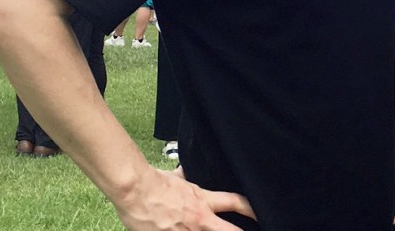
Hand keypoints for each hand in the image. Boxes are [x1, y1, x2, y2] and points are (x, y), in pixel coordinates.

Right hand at [115, 166, 255, 229]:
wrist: (135, 190)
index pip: (236, 202)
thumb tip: (187, 170)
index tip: (259, 214)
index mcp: (203, 201)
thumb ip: (185, 178)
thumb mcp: (176, 178)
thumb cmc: (154, 182)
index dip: (251, 209)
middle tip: (252, 230)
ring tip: (212, 230)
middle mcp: (199, 220)